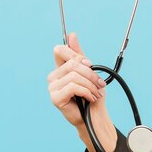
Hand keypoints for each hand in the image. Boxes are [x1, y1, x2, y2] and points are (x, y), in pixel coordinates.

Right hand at [48, 32, 116, 151]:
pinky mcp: (55, 97)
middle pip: (72, 64)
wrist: (95, 117)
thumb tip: (72, 35)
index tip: (90, 65)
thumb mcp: (89, 73)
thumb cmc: (92, 96)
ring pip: (74, 76)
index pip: (60, 50)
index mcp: (60, 68)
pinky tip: (91, 98)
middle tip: (100, 84)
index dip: (76, 55)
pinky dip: (87, 92)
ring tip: (96, 94)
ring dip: (91, 85)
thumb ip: (80, 55)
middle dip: (91, 74)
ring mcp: (52, 87)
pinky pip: (73, 87)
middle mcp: (53, 76)